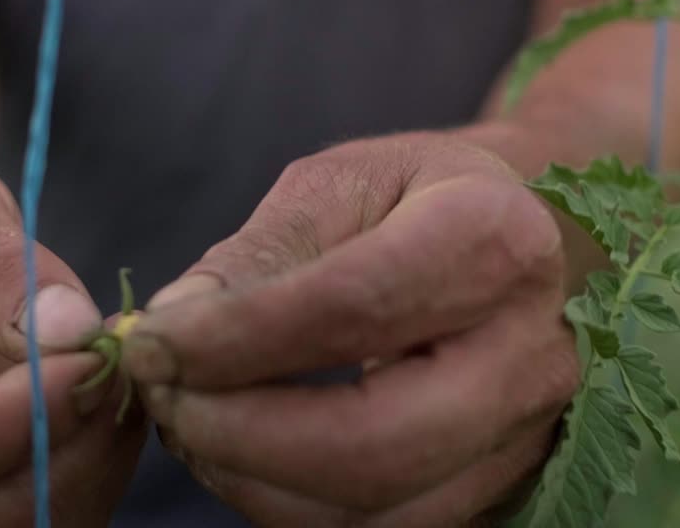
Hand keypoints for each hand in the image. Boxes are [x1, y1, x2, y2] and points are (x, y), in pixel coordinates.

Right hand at [0, 156, 145, 526]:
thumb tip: (70, 334)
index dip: (20, 414)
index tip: (93, 354)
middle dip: (70, 437)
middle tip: (118, 355)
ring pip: (17, 522)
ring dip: (91, 456)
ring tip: (112, 368)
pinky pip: (37, 517)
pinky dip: (90, 469)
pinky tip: (102, 401)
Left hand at [121, 131, 579, 526]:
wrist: (516, 238)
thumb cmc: (412, 198)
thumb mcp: (338, 184)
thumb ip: (260, 254)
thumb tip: (172, 326)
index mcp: (495, 239)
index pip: (355, 307)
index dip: (234, 338)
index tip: (147, 342)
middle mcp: (533, 352)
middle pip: (376, 442)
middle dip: (238, 433)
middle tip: (158, 395)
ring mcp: (526, 436)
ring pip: (375, 511)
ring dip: (249, 477)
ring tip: (186, 415)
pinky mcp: (495, 488)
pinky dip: (283, 503)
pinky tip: (235, 448)